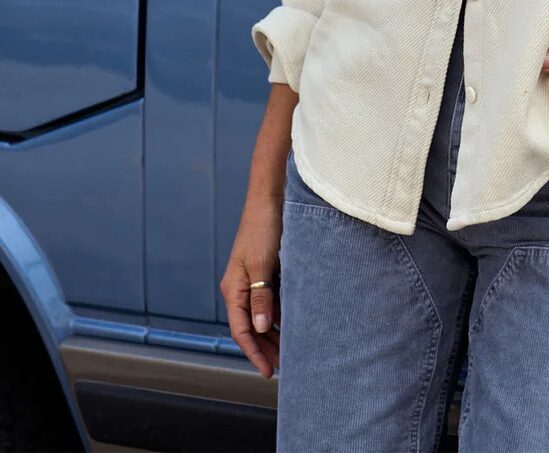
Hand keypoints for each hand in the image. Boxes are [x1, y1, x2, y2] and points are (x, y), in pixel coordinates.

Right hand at [220, 194, 282, 379]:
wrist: (271, 197)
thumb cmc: (263, 228)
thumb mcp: (262, 265)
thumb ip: (260, 298)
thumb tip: (259, 329)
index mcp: (233, 288)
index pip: (241, 330)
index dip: (254, 353)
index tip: (269, 371)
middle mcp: (241, 286)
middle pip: (250, 326)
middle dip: (265, 348)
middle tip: (284, 367)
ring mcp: (254, 278)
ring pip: (262, 315)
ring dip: (274, 333)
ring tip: (291, 350)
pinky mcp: (267, 270)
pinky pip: (272, 300)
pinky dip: (280, 314)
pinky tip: (294, 323)